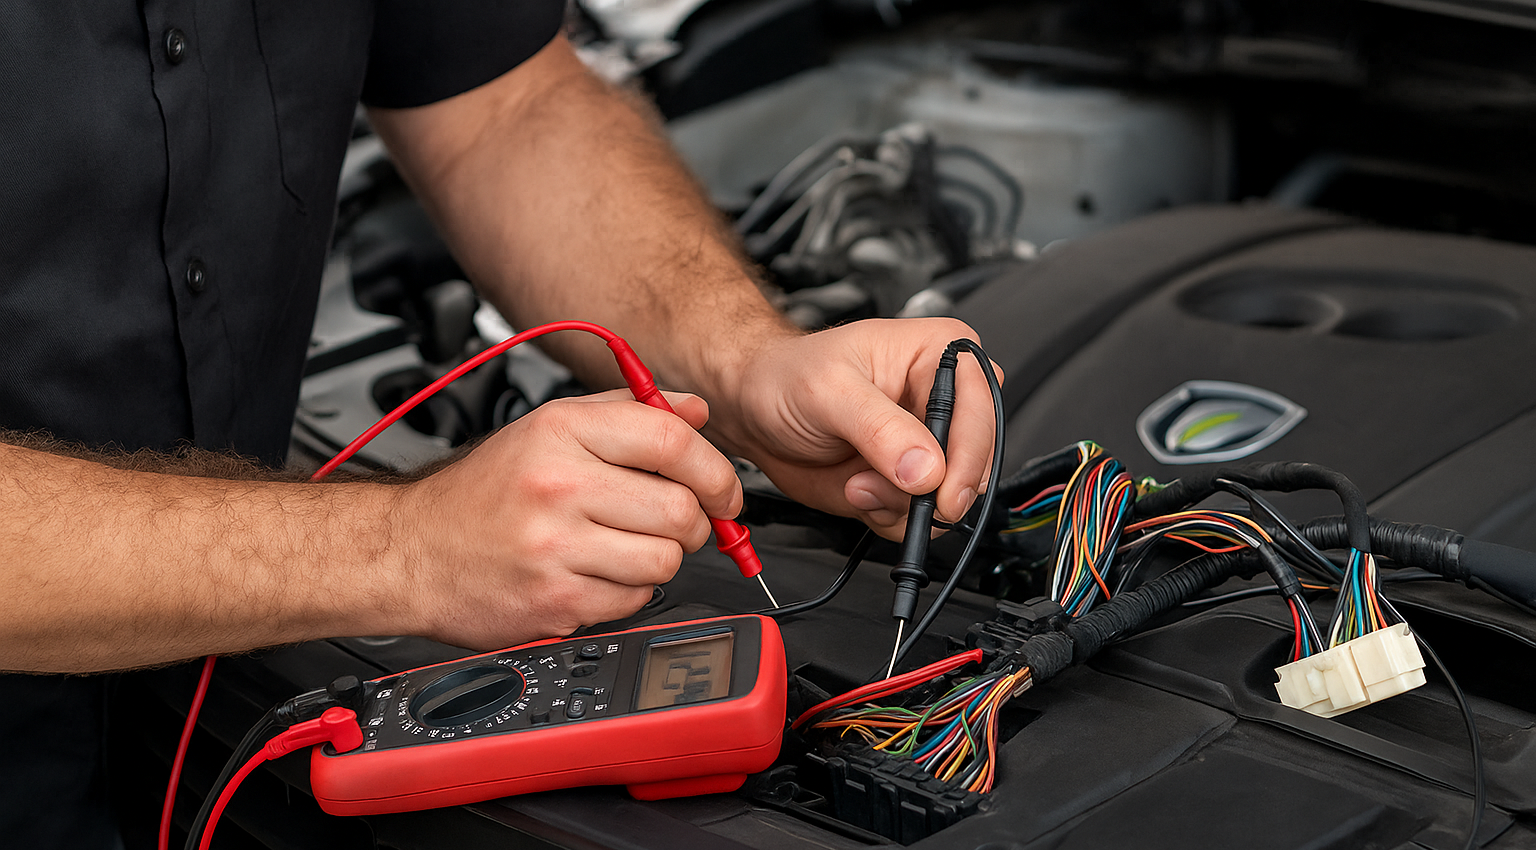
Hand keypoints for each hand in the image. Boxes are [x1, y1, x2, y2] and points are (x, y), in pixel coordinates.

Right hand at [392, 390, 740, 649]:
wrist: (411, 552)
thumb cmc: (482, 493)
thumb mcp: (549, 428)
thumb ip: (627, 412)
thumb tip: (695, 409)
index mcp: (561, 433)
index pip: (671, 440)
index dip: (715, 469)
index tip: (723, 489)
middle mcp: (559, 486)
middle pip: (680, 508)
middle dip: (695, 522)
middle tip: (677, 523)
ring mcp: (556, 548)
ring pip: (664, 561)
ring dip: (660, 559)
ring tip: (626, 548)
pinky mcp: (555, 602)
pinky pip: (634, 601)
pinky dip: (628, 593)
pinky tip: (596, 574)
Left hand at [715, 318, 1000, 539]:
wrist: (756, 409)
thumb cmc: (788, 377)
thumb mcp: (828, 391)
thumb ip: (880, 429)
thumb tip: (926, 469)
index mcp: (941, 354)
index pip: (981, 409)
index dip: (966, 455)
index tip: (938, 490)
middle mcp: (946, 400)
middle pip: (975, 462)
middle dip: (925, 488)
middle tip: (872, 483)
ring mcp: (930, 445)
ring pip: (950, 499)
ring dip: (900, 505)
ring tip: (856, 482)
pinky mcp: (911, 482)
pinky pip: (922, 519)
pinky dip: (888, 517)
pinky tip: (857, 490)